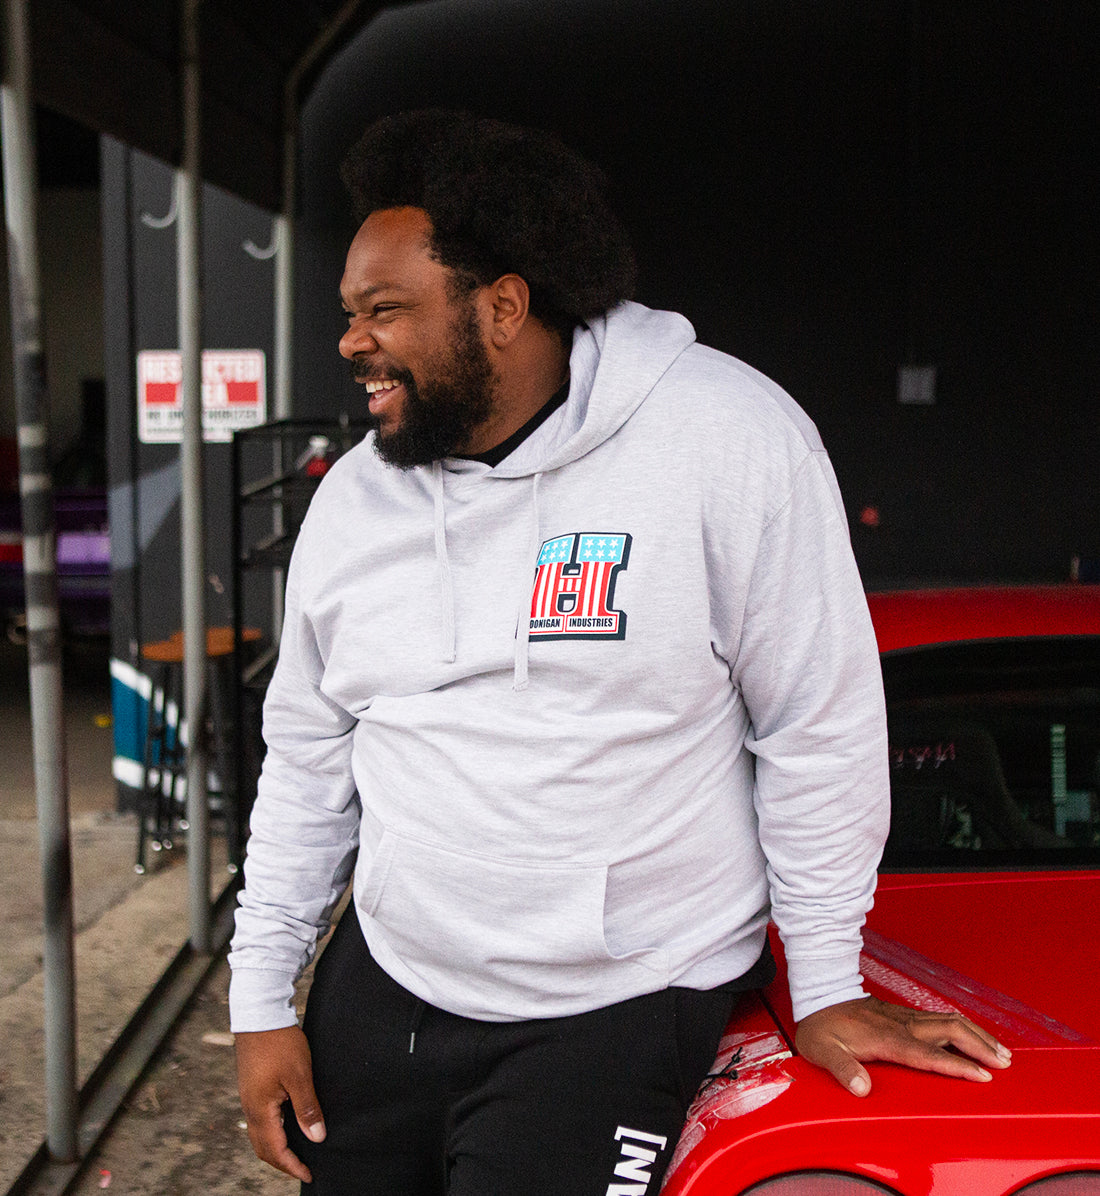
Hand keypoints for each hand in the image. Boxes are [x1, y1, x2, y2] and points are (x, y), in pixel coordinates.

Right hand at [236, 1025, 325, 1181]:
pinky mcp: (252, 1087)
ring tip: (297, 1151)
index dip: (292, 1165)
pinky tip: (287, 1126)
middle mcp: (250, 1108)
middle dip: (282, 1162)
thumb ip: (307, 1109)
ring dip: (276, 1148)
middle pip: (263, 1148)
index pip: (275, 1150)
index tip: (308, 1174)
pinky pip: (260, 1120)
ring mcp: (249, 1098)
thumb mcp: (300, 1076)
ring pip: (259, 1135)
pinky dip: (272, 1132)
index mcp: (260, 1109)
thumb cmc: (280, 1043)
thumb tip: (317, 1138)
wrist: (259, 1015)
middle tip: (303, 1168)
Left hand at [795, 996, 1012, 1096]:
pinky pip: (941, 1018)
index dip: (956, 1065)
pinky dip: (964, 1027)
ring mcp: (905, 1016)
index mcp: (886, 1037)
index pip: (928, 1054)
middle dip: (979, 1046)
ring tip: (1002, 1052)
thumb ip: (841, 1069)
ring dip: (977, 1035)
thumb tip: (861, 1088)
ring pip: (949, 1021)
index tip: (982, 1076)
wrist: (819, 995)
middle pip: (949, 1030)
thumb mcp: (822, 1050)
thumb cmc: (821, 1027)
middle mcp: (901, 1024)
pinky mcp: (905, 1014)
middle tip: (1005, 1064)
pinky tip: (975, 1036)